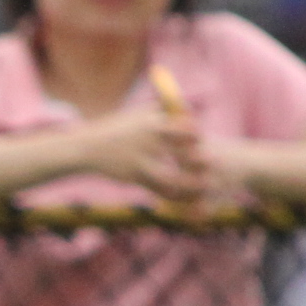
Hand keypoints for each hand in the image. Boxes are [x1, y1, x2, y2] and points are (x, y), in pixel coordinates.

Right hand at [85, 102, 210, 200]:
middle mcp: (150, 141)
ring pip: (172, 176)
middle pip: (183, 152)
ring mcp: (142, 160)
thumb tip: (185, 108)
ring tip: (203, 187)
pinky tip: (181, 198)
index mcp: (153, 122)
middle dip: (201, 160)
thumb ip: (163, 111)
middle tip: (216, 164)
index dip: (196, 136)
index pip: (185, 128)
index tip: (202, 142)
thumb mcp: (139, 114)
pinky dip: (171, 194)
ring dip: (190, 184)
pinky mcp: (134, 176)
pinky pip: (157, 189)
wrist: (89, 147)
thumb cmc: (117, 129)